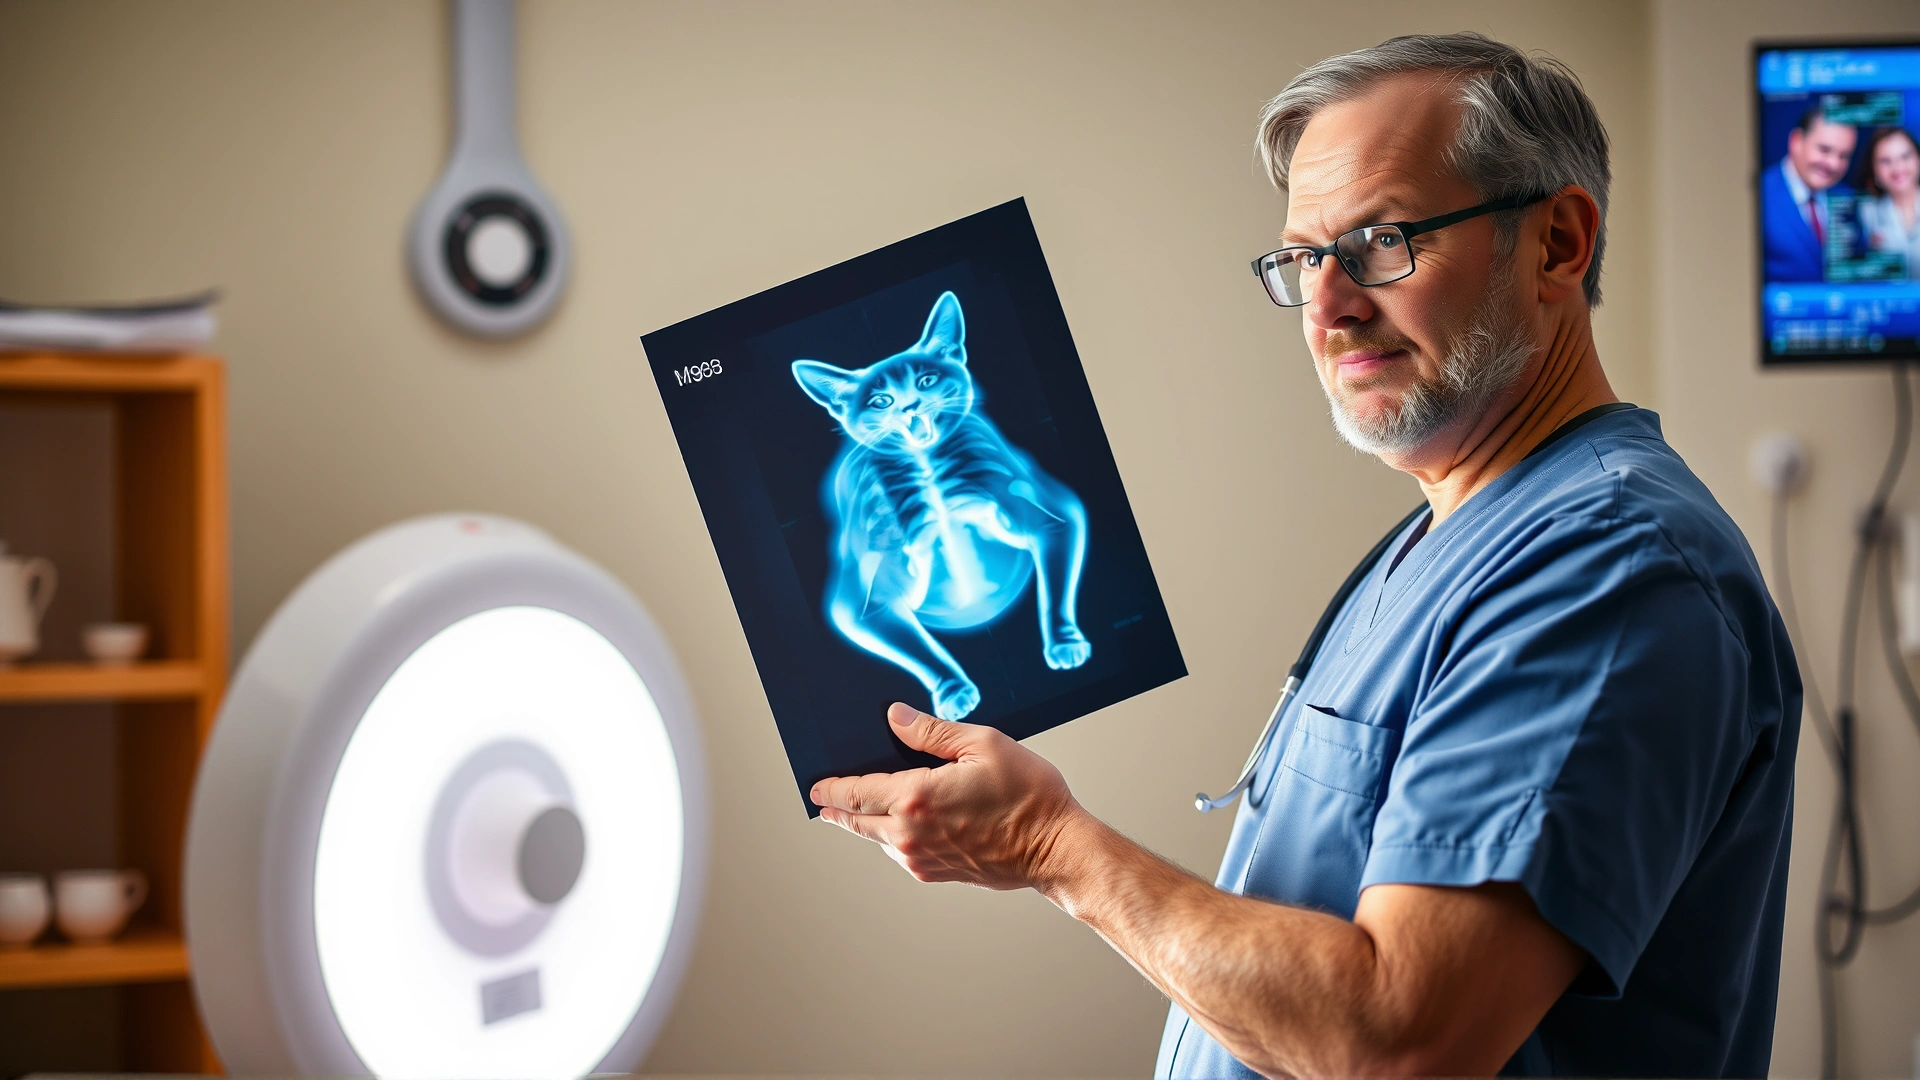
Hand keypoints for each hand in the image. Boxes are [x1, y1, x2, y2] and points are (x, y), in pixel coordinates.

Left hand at [810, 702, 1081, 889]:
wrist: (1056, 849)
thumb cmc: (1028, 795)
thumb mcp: (983, 744)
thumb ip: (931, 731)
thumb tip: (894, 718)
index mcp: (915, 799)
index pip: (854, 793)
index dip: (830, 789)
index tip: (815, 787)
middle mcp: (909, 834)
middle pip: (856, 821)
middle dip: (837, 809)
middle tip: (823, 801)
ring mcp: (921, 858)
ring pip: (877, 838)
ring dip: (866, 822)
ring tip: (861, 806)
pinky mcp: (936, 872)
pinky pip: (900, 852)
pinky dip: (892, 835)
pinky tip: (901, 821)